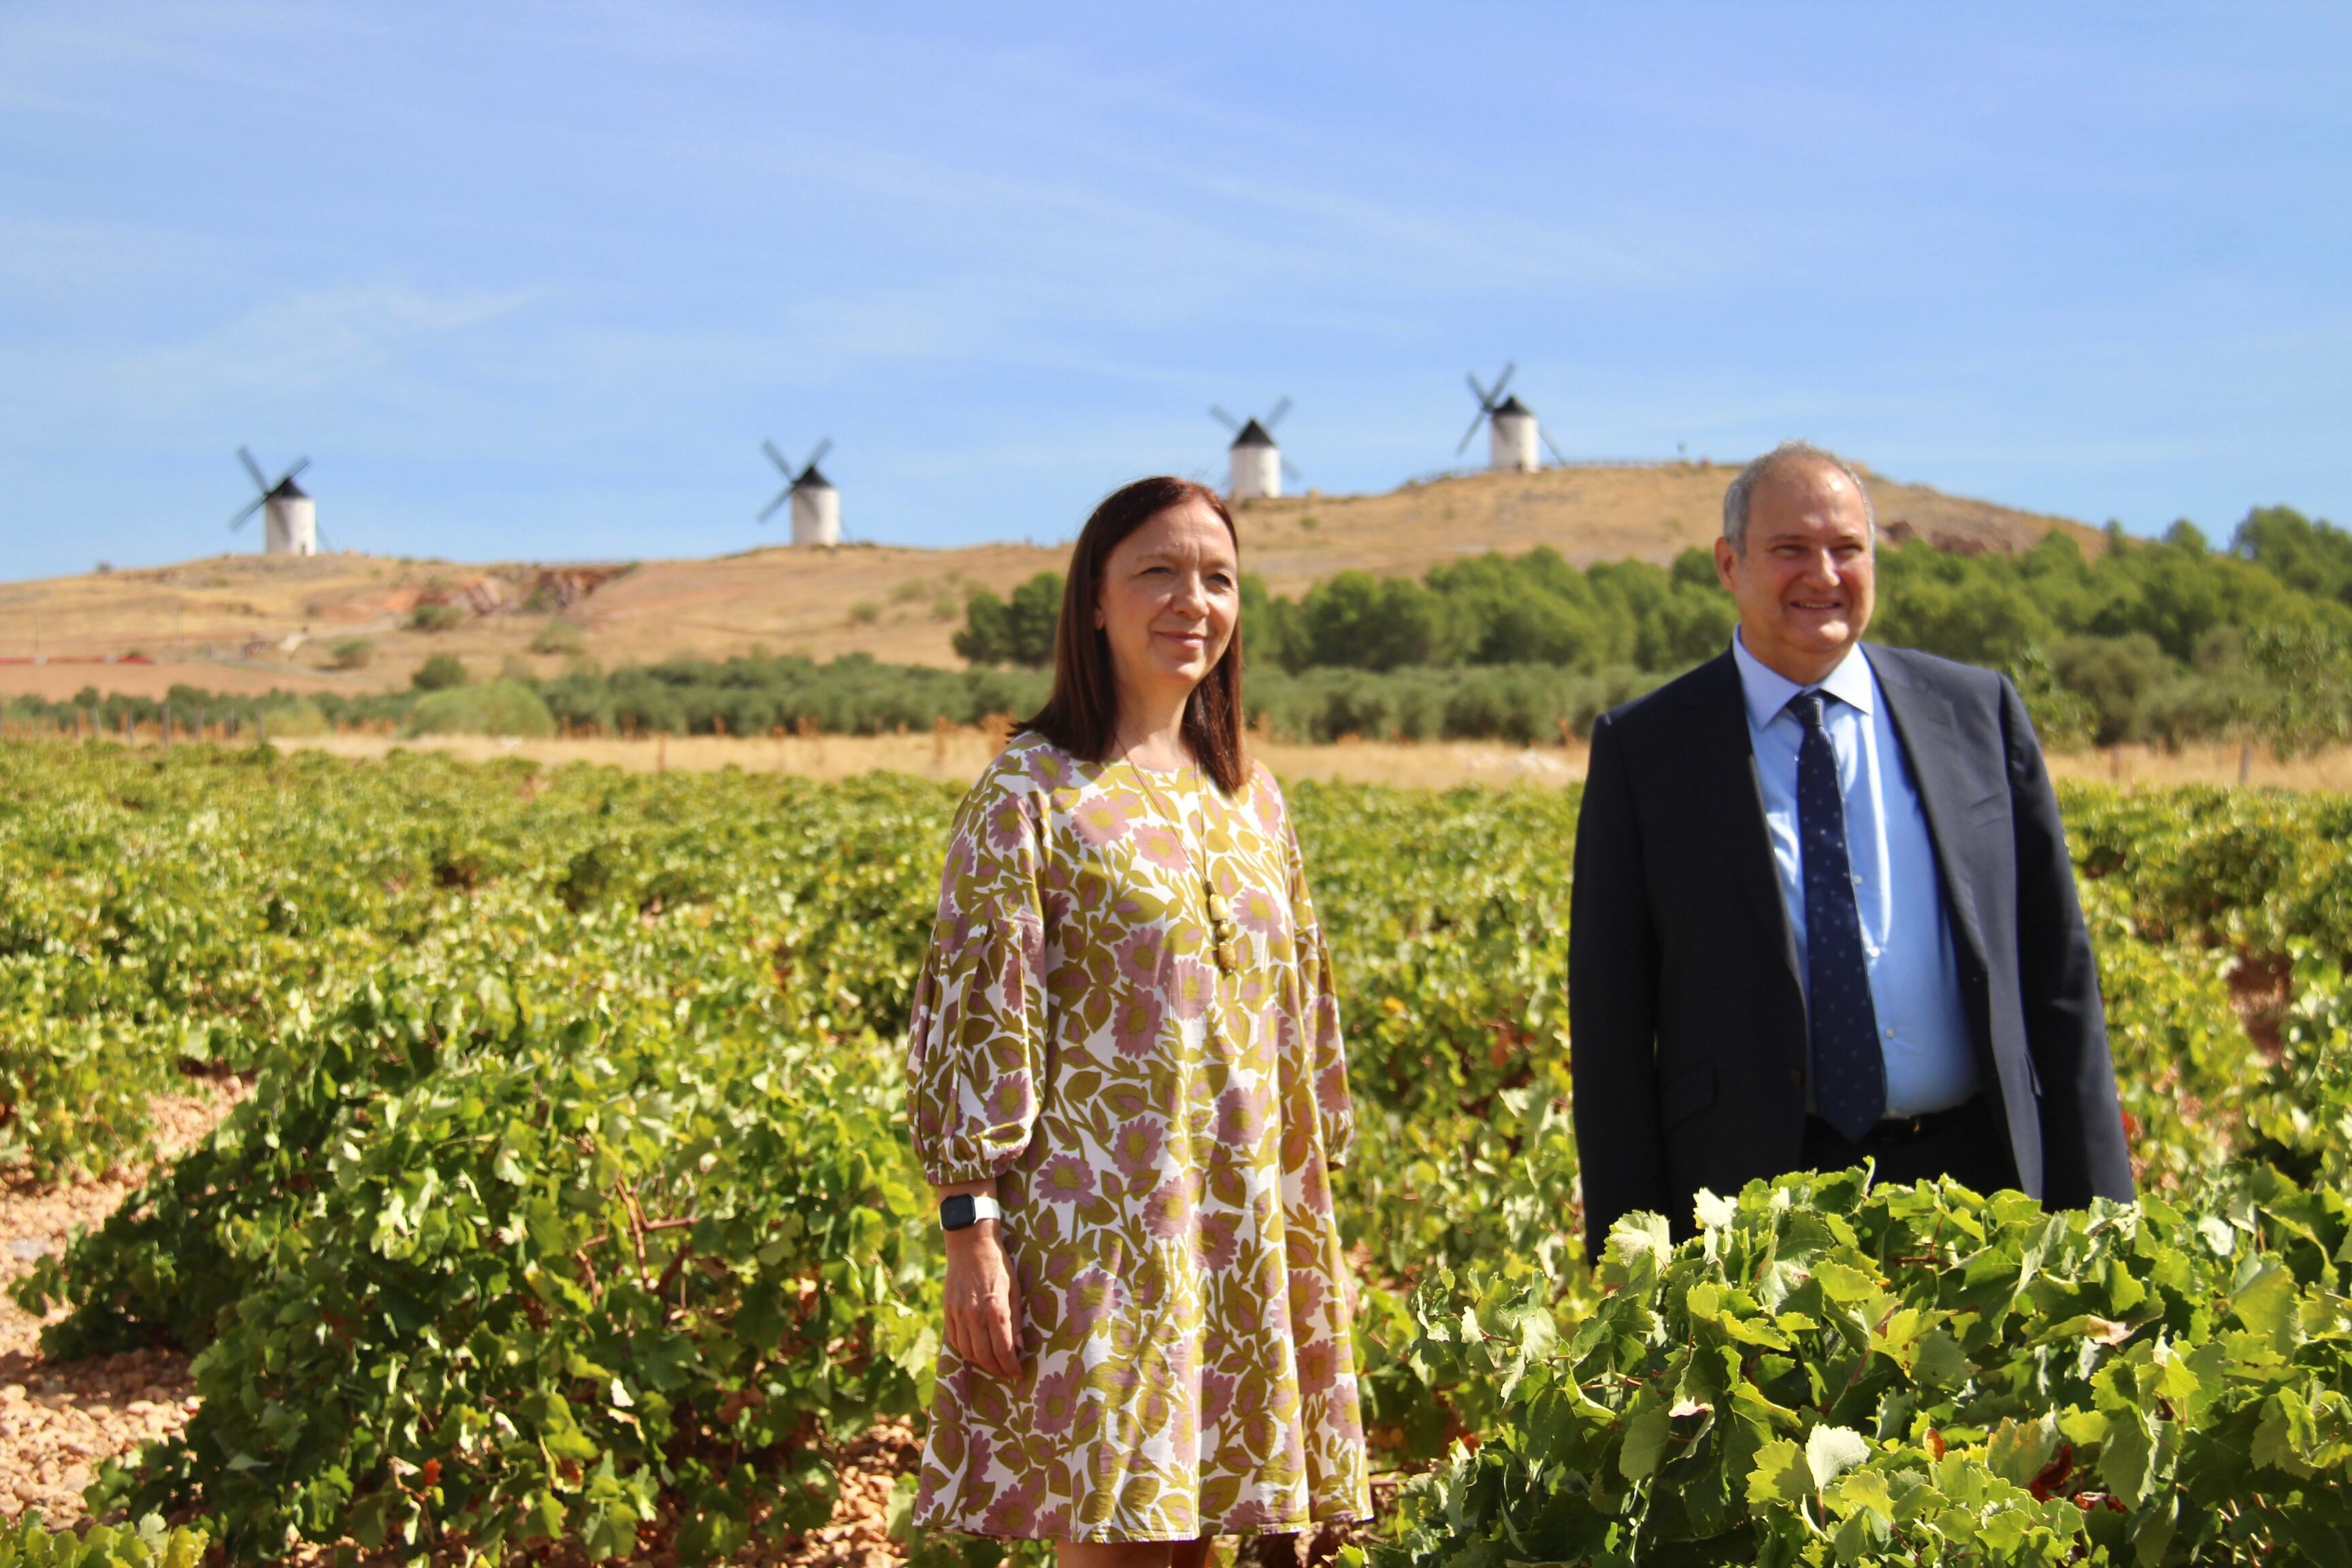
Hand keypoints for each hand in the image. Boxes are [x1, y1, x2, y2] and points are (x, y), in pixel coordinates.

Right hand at [942, 1221, 1023, 1379]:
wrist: (970, 1244)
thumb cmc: (998, 1265)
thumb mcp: (1014, 1289)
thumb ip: (1015, 1320)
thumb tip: (1019, 1347)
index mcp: (995, 1309)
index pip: (1003, 1350)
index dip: (1011, 1367)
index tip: (1017, 1373)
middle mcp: (974, 1315)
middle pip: (984, 1356)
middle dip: (997, 1370)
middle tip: (1007, 1373)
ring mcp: (958, 1313)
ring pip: (967, 1351)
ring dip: (981, 1363)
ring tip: (992, 1364)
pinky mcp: (948, 1310)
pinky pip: (954, 1339)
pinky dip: (965, 1350)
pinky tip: (975, 1351)